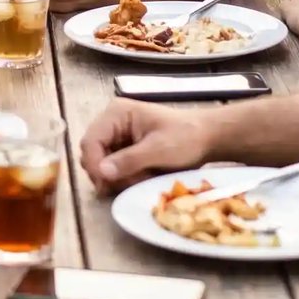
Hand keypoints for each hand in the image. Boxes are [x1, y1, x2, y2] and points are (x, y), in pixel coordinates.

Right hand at [78, 99, 210, 192]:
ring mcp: (117, 136)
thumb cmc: (186, 137)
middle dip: (108, 172)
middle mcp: (112, 122)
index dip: (94, 164)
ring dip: (117, 177)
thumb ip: (129, 160)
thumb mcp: (159, 150)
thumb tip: (101, 172)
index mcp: (117, 113)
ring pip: (102, 164)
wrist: (207, 138)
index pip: (90, 141)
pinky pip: (114, 168)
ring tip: (141, 179)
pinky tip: (142, 178)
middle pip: (92, 153)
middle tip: (130, 183)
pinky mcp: (124, 148)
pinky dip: (124, 177)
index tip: (106, 184)